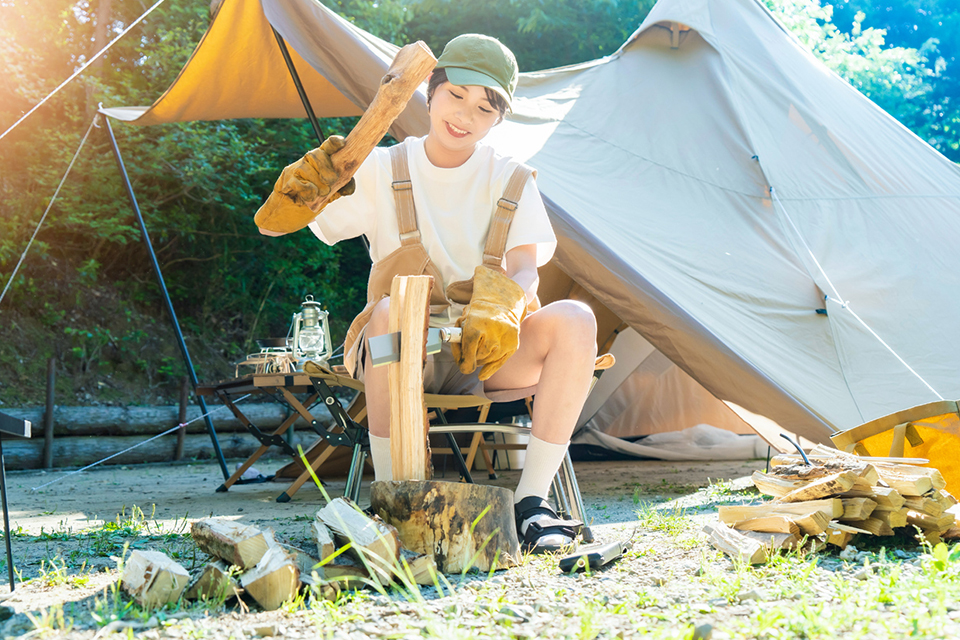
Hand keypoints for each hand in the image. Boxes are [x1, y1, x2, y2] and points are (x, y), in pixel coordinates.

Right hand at [276, 135, 355, 205]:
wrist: (291, 214)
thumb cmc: (313, 199)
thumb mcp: (331, 194)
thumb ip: (341, 188)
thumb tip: (348, 187)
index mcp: (321, 160)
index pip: (327, 146)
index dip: (334, 143)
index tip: (341, 143)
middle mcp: (307, 161)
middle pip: (316, 154)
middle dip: (325, 167)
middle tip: (331, 181)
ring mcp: (295, 169)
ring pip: (306, 167)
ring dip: (316, 182)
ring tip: (321, 193)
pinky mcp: (286, 180)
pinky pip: (297, 181)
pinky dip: (307, 190)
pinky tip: (311, 196)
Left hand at [452, 266, 526, 380]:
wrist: (502, 301)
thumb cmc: (478, 312)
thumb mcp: (464, 320)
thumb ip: (459, 339)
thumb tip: (461, 362)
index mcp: (475, 327)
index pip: (468, 355)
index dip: (462, 361)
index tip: (461, 364)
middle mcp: (491, 334)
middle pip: (477, 358)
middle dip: (470, 358)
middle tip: (467, 353)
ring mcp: (504, 340)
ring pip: (487, 361)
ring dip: (480, 360)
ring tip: (478, 349)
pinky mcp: (512, 345)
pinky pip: (500, 363)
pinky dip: (490, 370)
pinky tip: (483, 375)